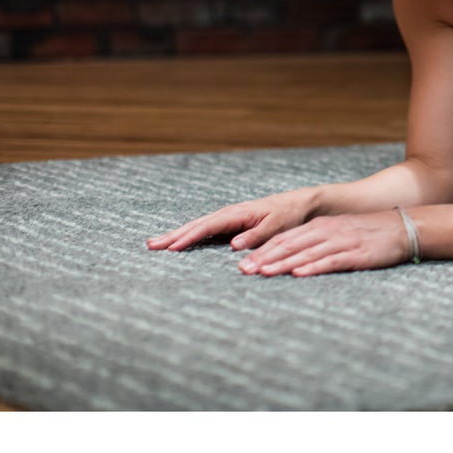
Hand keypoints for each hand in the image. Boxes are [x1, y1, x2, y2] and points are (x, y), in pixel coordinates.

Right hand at [147, 187, 321, 253]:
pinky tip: (178, 243)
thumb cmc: (290, 216)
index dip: (189, 237)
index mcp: (238, 214)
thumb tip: (233, 245)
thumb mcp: (277, 226)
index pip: (208, 226)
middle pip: (196, 225)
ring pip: (198, 227)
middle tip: (150, 245)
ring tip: (155, 244)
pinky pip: (206, 230)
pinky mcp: (232, 224)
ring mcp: (229, 218)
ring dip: (177, 235)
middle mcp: (230, 214)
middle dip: (174, 235)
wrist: (301, 204)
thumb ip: (256, 235)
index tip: (171, 247)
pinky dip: (190, 235)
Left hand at [235, 211, 411, 277]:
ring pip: (307, 253)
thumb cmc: (369, 233)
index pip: (285, 238)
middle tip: (244, 271)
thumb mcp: (339, 231)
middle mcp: (328, 232)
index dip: (263, 251)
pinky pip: (332, 261)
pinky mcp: (357, 254)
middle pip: (291, 245)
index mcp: (321, 226)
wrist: (403, 228)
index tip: (243, 263)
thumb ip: (316, 241)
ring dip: (283, 264)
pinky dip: (314, 267)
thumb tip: (290, 258)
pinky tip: (300, 274)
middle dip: (265, 258)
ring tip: (264, 273)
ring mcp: (342, 242)